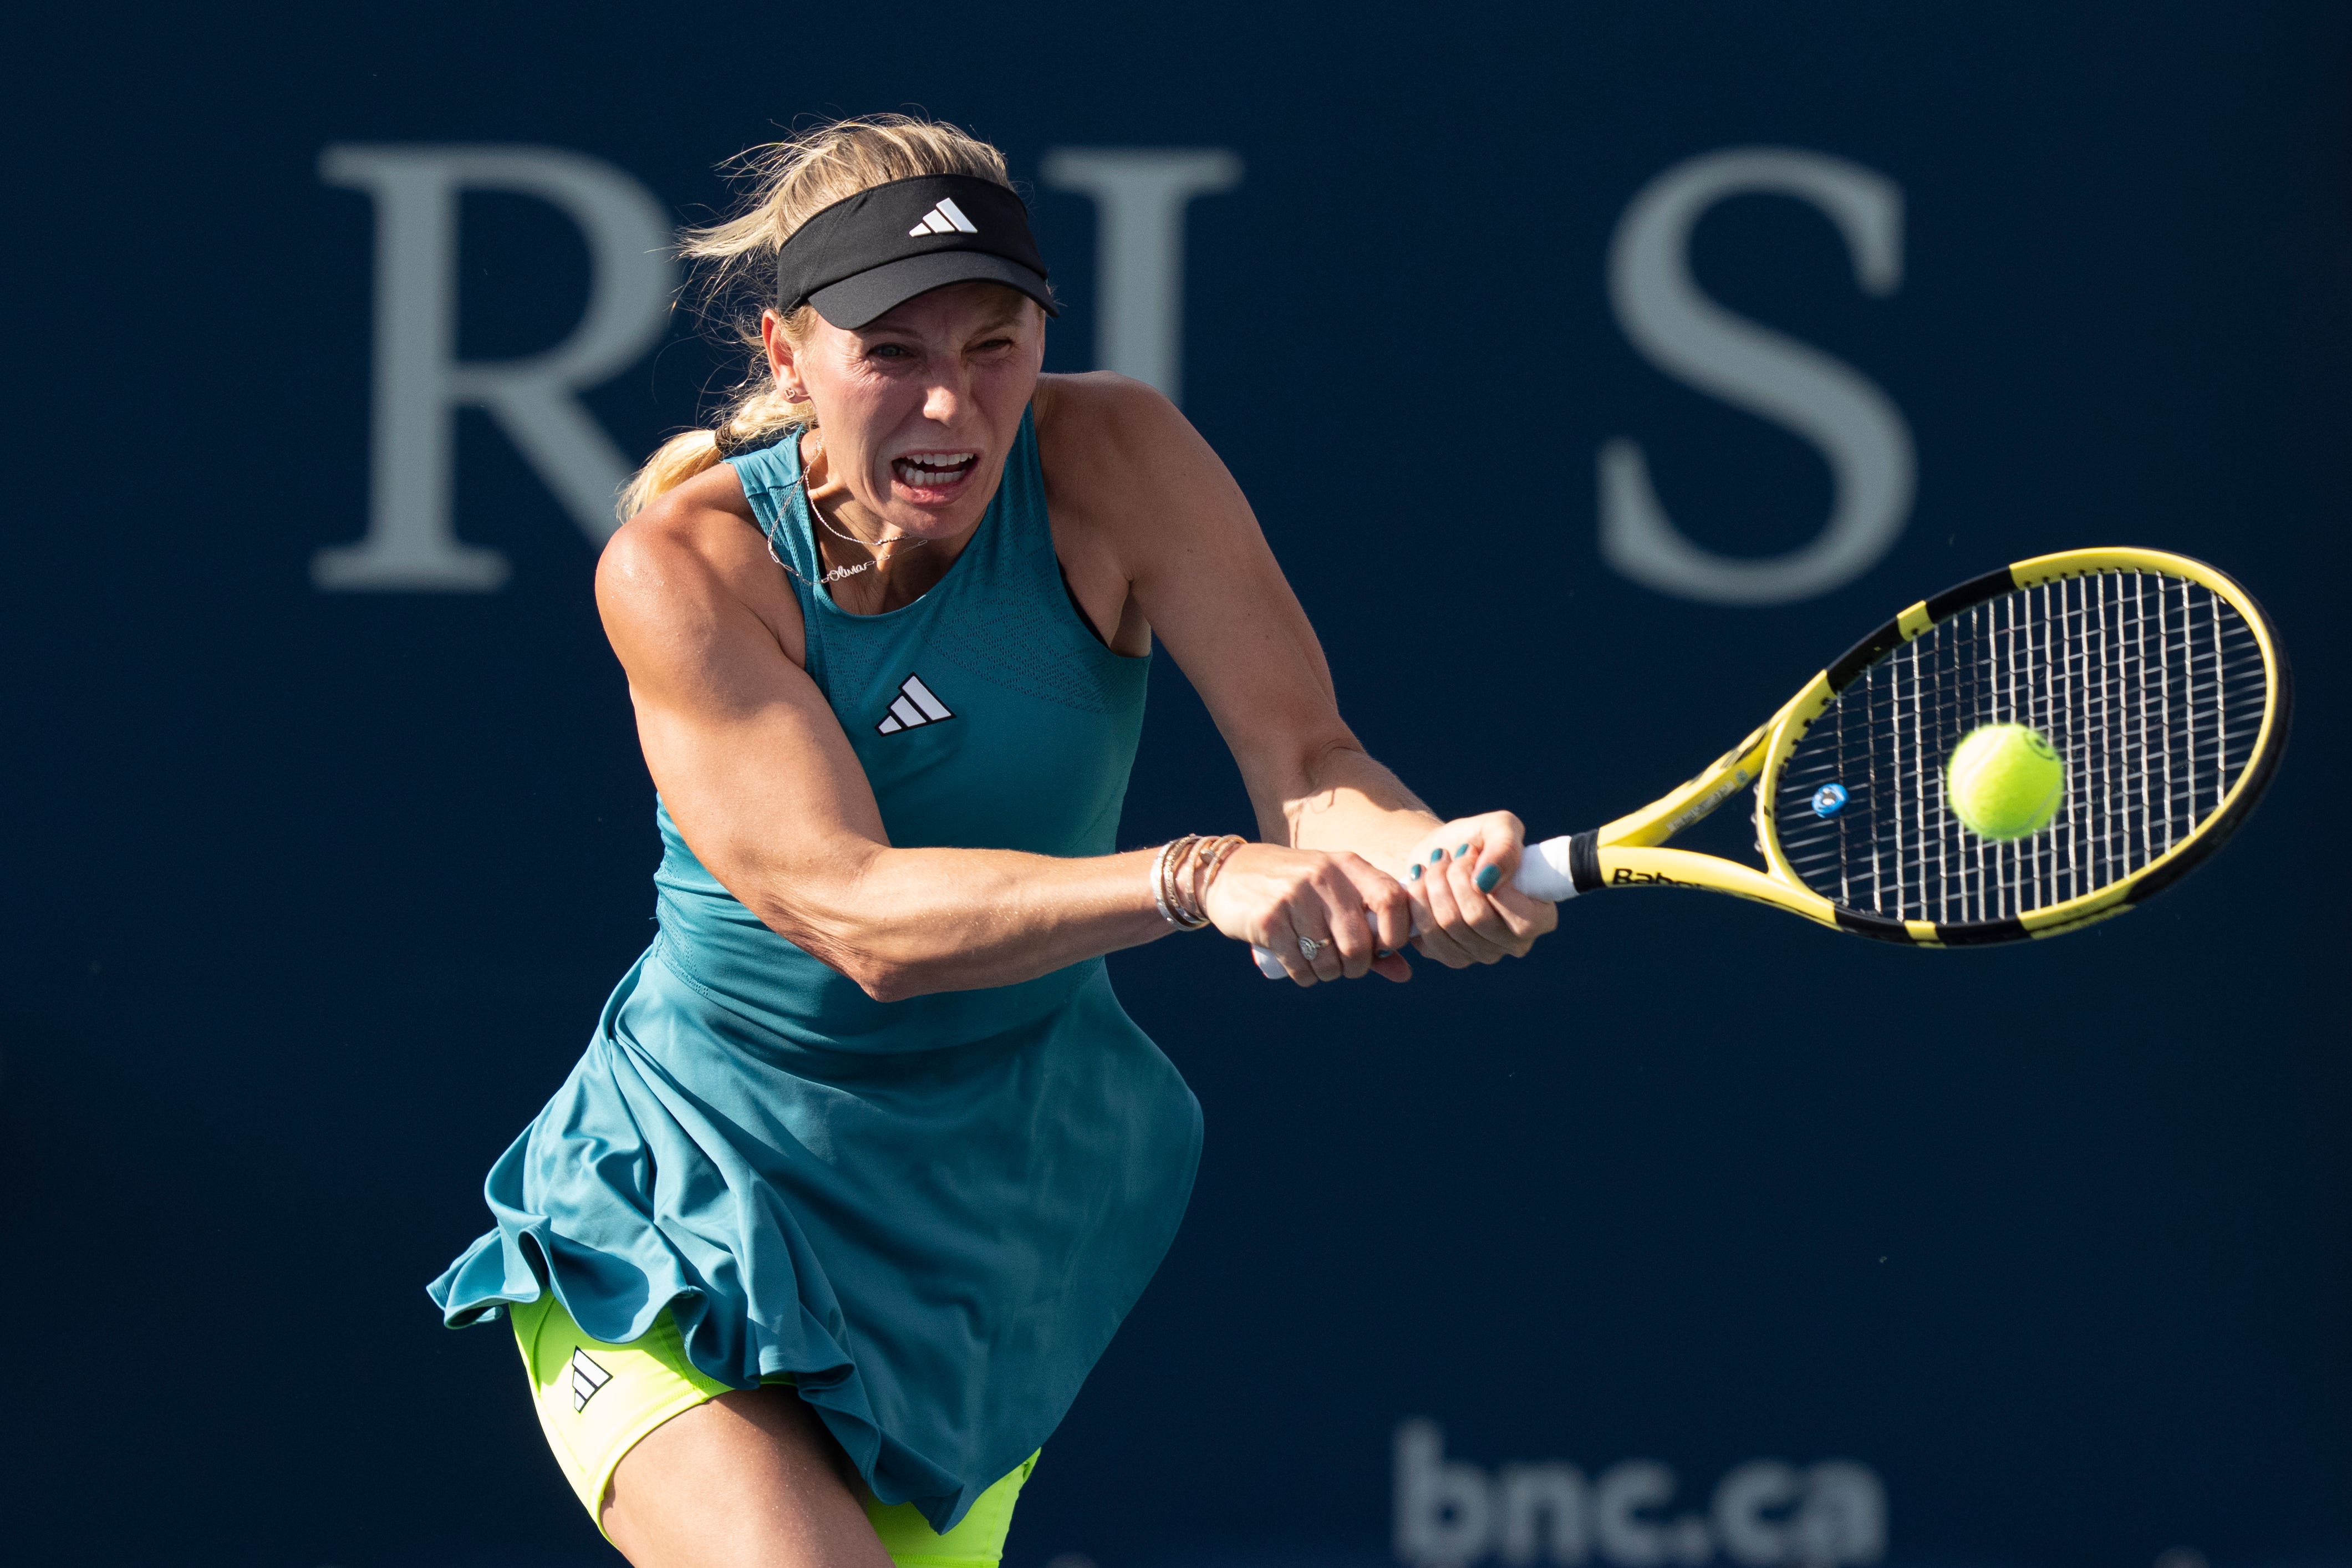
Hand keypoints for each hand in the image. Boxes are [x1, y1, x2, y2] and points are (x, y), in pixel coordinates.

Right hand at [1201, 843, 1414, 985]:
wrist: (1229, 874)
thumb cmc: (1294, 890)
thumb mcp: (1334, 898)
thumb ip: (1371, 934)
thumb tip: (1405, 974)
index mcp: (1347, 865)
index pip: (1392, 899)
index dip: (1395, 933)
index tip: (1383, 948)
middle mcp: (1323, 876)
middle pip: (1360, 943)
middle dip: (1356, 967)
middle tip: (1345, 965)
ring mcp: (1295, 897)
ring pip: (1330, 961)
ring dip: (1328, 973)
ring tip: (1318, 962)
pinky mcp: (1269, 920)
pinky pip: (1302, 967)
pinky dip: (1306, 977)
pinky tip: (1300, 966)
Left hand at [1400, 811, 1557, 967]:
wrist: (1442, 855)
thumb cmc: (1479, 841)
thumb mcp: (1499, 827)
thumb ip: (1505, 846)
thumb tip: (1487, 878)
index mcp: (1539, 918)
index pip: (1524, 920)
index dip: (1495, 886)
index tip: (1476, 854)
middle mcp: (1513, 944)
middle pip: (1478, 919)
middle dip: (1456, 876)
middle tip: (1452, 855)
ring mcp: (1480, 954)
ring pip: (1449, 925)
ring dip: (1435, 884)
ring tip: (1436, 864)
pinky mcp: (1447, 955)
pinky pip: (1426, 934)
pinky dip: (1418, 901)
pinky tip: (1421, 883)